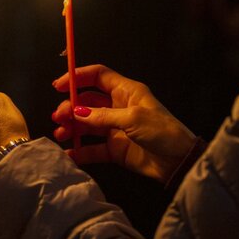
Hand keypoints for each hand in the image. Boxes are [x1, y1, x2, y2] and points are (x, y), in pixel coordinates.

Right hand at [50, 64, 196, 182]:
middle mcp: (118, 107)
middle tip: (58, 116)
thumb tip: (76, 112)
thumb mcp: (133, 119)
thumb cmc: (162, 132)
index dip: (77, 77)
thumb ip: (102, 116)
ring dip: (72, 127)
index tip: (58, 86)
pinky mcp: (115, 149)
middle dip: (71, 107)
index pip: (98, 76)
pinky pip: (93, 148)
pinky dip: (80, 151)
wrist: (179, 162)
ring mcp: (115, 128)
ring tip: (61, 134)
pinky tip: (69, 155)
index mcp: (126, 91)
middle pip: (87, 101)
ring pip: (86, 124)